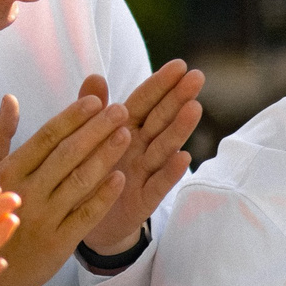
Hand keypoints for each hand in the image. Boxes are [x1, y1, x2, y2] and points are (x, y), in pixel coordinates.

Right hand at [0, 88, 133, 285]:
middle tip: (122, 109)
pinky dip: (104, 196)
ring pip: (80, 182)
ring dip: (105, 156)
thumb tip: (10, 99)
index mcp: (8, 172)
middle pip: (67, 155)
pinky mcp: (59, 241)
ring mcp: (44, 218)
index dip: (73, 117)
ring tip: (127, 134)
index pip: (46, 138)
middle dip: (96, 130)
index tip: (97, 100)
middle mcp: (26, 192)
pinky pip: (86, 215)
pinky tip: (121, 177)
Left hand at [83, 62, 204, 256]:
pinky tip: (184, 157)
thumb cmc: (92, 173)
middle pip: (160, 120)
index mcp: (124, 129)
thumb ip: (94, 110)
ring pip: (164, 147)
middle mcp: (139, 147)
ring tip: (194, 108)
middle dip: (177, 98)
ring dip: (179, 128)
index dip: (160, 84)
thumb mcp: (88, 140)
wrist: (87, 221)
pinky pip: (158, 184)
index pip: (143, 102)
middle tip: (197, 78)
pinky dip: (170, 171)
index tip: (180, 65)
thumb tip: (95, 75)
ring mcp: (145, 172)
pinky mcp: (144, 199)